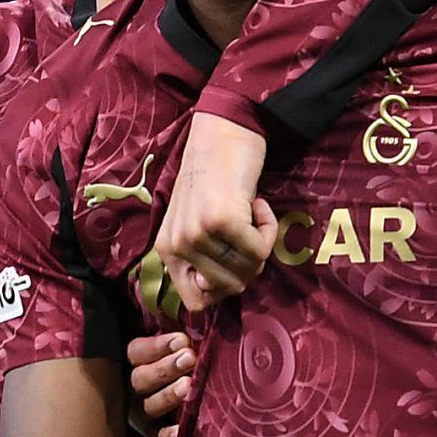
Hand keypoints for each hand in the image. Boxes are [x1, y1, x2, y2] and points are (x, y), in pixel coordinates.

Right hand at [126, 332, 193, 436]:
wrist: (186, 401)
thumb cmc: (180, 361)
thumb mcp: (173, 343)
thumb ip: (176, 334)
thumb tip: (190, 317)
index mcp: (133, 362)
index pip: (136, 352)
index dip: (157, 347)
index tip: (182, 340)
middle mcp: (132, 388)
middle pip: (140, 379)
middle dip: (165, 368)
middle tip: (189, 358)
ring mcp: (141, 414)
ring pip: (148, 406)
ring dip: (168, 396)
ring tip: (188, 385)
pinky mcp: (151, 436)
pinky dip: (169, 435)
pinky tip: (184, 428)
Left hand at [156, 114, 273, 311]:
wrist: (222, 133)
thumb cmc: (216, 180)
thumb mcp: (198, 224)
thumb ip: (204, 262)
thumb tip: (214, 293)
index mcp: (167, 251)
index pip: (195, 303)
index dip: (223, 291)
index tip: (233, 262)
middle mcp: (177, 246)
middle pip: (227, 290)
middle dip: (248, 267)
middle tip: (247, 232)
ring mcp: (197, 234)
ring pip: (247, 272)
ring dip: (261, 245)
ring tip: (250, 214)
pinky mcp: (221, 221)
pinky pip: (260, 250)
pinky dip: (270, 228)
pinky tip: (257, 203)